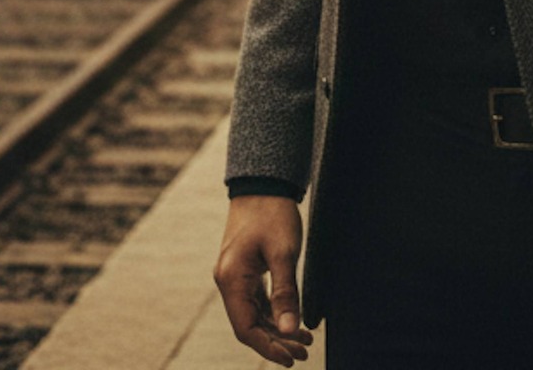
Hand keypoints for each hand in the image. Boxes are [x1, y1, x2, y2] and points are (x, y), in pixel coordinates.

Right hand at [214, 195, 312, 363]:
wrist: (264, 181)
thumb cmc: (272, 213)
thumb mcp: (284, 253)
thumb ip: (286, 293)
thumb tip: (291, 330)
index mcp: (231, 279)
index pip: (246, 328)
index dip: (268, 348)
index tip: (292, 359)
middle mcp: (228, 281)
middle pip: (249, 324)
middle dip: (276, 342)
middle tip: (304, 353)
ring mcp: (235, 275)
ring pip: (254, 314)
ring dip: (277, 329)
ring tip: (305, 340)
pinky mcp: (245, 269)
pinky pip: (257, 300)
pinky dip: (274, 313)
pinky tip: (292, 320)